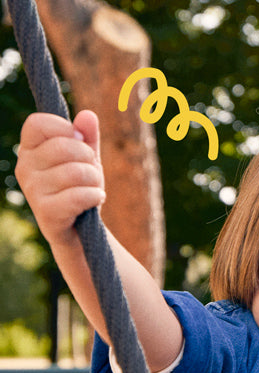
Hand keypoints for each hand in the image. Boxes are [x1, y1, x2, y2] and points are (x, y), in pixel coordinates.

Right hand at [15, 110, 104, 247]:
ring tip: (94, 188)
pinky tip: (96, 199)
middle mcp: (24, 168)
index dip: (64, 128)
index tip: (79, 142)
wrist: (79, 233)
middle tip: (92, 172)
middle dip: (89, 158)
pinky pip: (77, 196)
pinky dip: (95, 196)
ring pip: (75, 172)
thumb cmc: (79, 189)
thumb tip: (88, 116)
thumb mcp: (86, 159)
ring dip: (95, 180)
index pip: (38, 123)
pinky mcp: (45, 213)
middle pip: (64, 147)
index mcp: (29, 149)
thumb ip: (87, 136)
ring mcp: (32, 191)